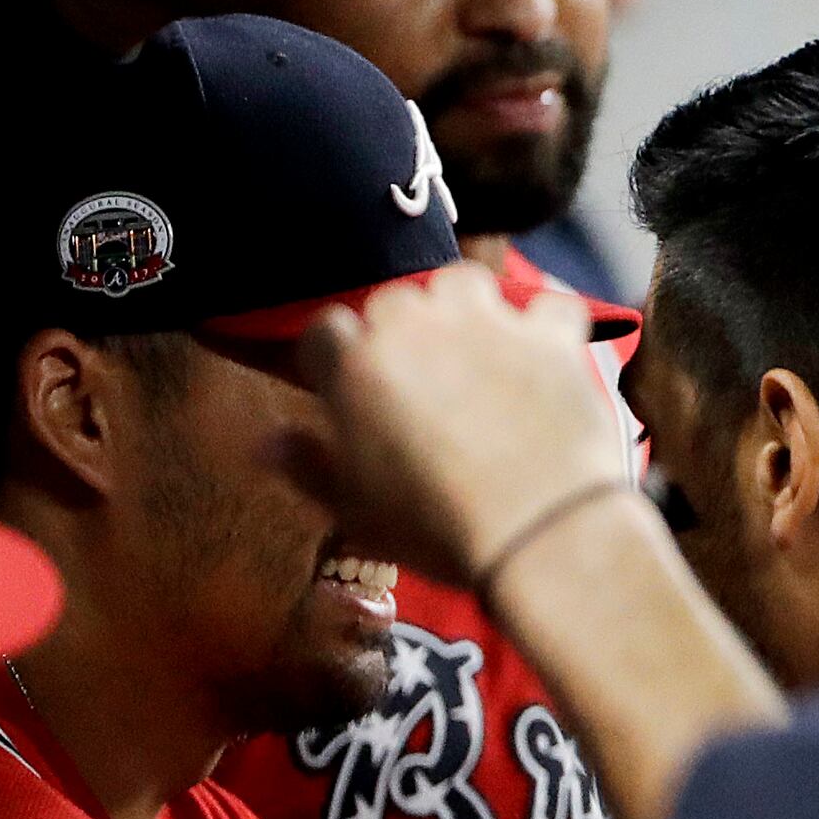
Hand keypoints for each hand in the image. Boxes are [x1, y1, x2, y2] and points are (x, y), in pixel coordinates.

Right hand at [298, 266, 632, 589]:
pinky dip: (546, 329)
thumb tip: (267, 442)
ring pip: (462, 284)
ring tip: (474, 357)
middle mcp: (417, 329)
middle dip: (400, 334)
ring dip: (464, 311)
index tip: (352, 386)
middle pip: (394, 302)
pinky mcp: (550, 336)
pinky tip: (543, 360)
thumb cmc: (440, 532)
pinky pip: (548, 308)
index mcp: (355, 367)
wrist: (539, 533)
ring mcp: (487, 325)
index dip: (337, 358)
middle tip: (420, 384)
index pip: (325, 330)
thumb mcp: (355, 514)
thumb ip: (308, 467)